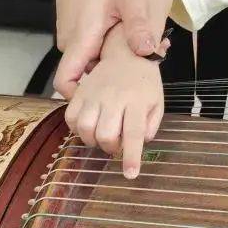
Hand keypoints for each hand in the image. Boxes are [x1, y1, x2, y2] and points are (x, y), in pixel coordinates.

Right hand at [54, 0, 162, 98]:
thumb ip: (138, 25)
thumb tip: (148, 53)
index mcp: (81, 39)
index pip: (65, 84)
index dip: (81, 96)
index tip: (108, 96)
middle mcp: (70, 43)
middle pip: (84, 75)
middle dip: (109, 78)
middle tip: (141, 67)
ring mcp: (70, 36)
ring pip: (88, 60)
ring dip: (109, 59)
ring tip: (138, 47)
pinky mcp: (74, 29)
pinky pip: (88, 47)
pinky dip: (104, 46)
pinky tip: (125, 34)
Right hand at [64, 50, 164, 177]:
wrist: (127, 52)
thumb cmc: (144, 82)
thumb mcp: (157, 102)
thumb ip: (151, 125)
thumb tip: (140, 143)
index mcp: (138, 101)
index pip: (134, 133)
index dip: (131, 156)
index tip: (130, 174)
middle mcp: (115, 97)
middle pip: (106, 134)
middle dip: (110, 147)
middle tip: (117, 142)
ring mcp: (95, 93)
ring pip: (85, 128)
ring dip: (93, 140)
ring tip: (102, 134)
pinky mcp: (80, 91)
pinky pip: (70, 118)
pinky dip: (77, 128)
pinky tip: (89, 125)